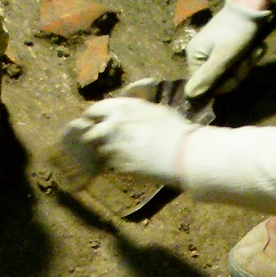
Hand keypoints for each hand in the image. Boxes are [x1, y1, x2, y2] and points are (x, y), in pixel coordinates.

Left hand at [64, 97, 193, 184]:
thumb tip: (128, 110)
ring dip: (110, 150)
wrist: (183, 155)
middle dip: (96, 136)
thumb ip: (136, 109)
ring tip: (125, 151)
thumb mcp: (155, 110)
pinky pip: (114, 164)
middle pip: (92, 133)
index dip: (92, 115)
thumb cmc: (174, 128)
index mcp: (121, 109)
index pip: (94, 110)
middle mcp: (112, 128)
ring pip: (103, 150)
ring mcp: (115, 149)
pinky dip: (120, 163)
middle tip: (106, 138)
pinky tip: (133, 162)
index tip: (93, 119)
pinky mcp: (120, 167)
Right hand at [183, 0, 274, 97]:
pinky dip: (248, 57)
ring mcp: (214, 52)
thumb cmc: (237, 31)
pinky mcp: (227, 48)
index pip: (205, 86)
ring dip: (247, 64)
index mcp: (194, 56)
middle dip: (238, 72)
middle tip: (249, 56)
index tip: (237, 73)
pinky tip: (257, 47)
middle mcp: (201, 55)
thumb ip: (207, 77)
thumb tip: (189, 96)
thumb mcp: (223, 57)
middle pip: (219, 80)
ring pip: (231, 72)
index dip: (224, 84)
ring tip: (256, 49)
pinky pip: (237, 63)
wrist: (254, 6)